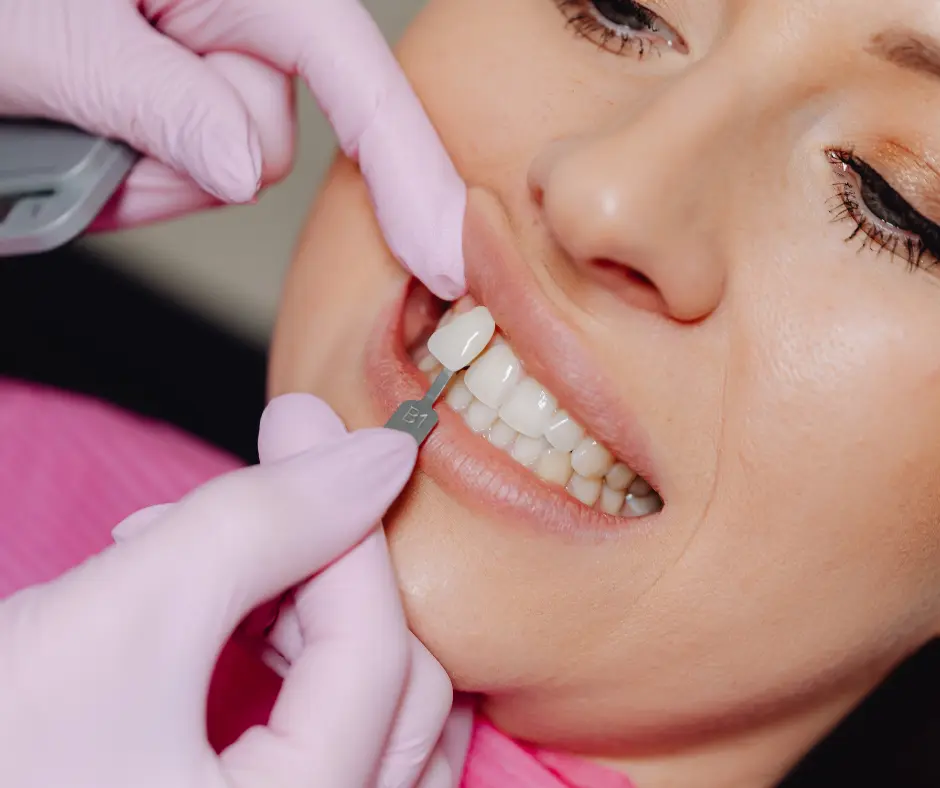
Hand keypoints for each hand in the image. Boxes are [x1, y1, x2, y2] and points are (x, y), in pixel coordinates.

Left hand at [0, 1, 465, 298]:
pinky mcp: (178, 106)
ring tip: (65, 118)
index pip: (358, 78)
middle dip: (187, 157)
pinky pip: (184, 173)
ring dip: (145, 171)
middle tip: (89, 119)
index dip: (409, 171)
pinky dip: (129, 178)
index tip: (441, 254)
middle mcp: (235, 15)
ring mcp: (204, 63)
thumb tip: (245, 169)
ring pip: (223, 169)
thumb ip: (164, 101)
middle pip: (271, 139)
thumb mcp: (56, 36)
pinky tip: (78, 136)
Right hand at [0, 394, 469, 787]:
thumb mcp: (118, 624)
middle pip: (398, 692)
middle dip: (327, 572)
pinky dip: (291, 663)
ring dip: (313, 616)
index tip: (306, 429)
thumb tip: (376, 459)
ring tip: (216, 568)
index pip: (375, 656)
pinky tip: (222, 617)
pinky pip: (331, 740)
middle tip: (255, 502)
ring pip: (375, 717)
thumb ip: (259, 528)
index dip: (345, 522)